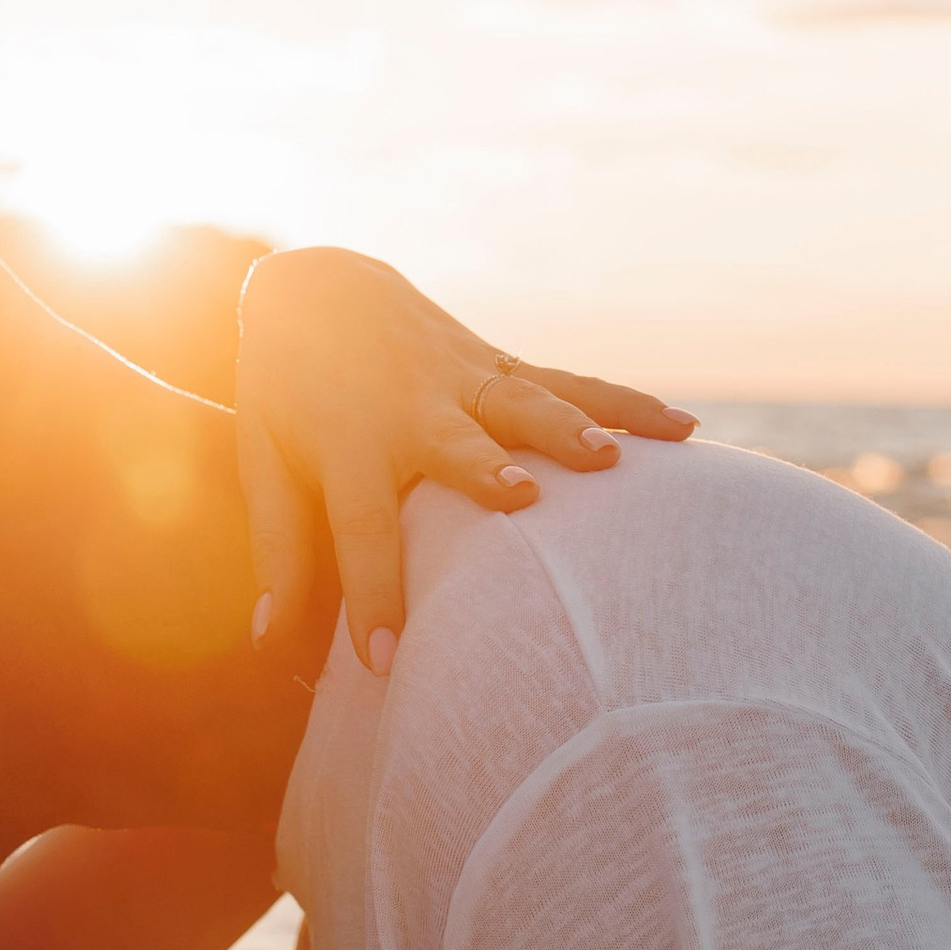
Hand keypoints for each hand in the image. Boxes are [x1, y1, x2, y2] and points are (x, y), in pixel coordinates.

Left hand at [235, 245, 693, 669]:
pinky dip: (626, 402)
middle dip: (484, 471)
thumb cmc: (289, 392)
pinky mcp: (503, 364)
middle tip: (519, 501)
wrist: (322, 287)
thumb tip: (269, 640)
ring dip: (567, 427)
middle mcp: (414, 407)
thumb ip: (279, 547)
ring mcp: (466, 379)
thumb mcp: (265, 460)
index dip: (372, 595)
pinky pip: (573, 383)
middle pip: (454, 443)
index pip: (360, 528)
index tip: (384, 663)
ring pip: (525, 404)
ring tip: (612, 461)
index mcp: (349, 442)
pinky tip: (685, 432)